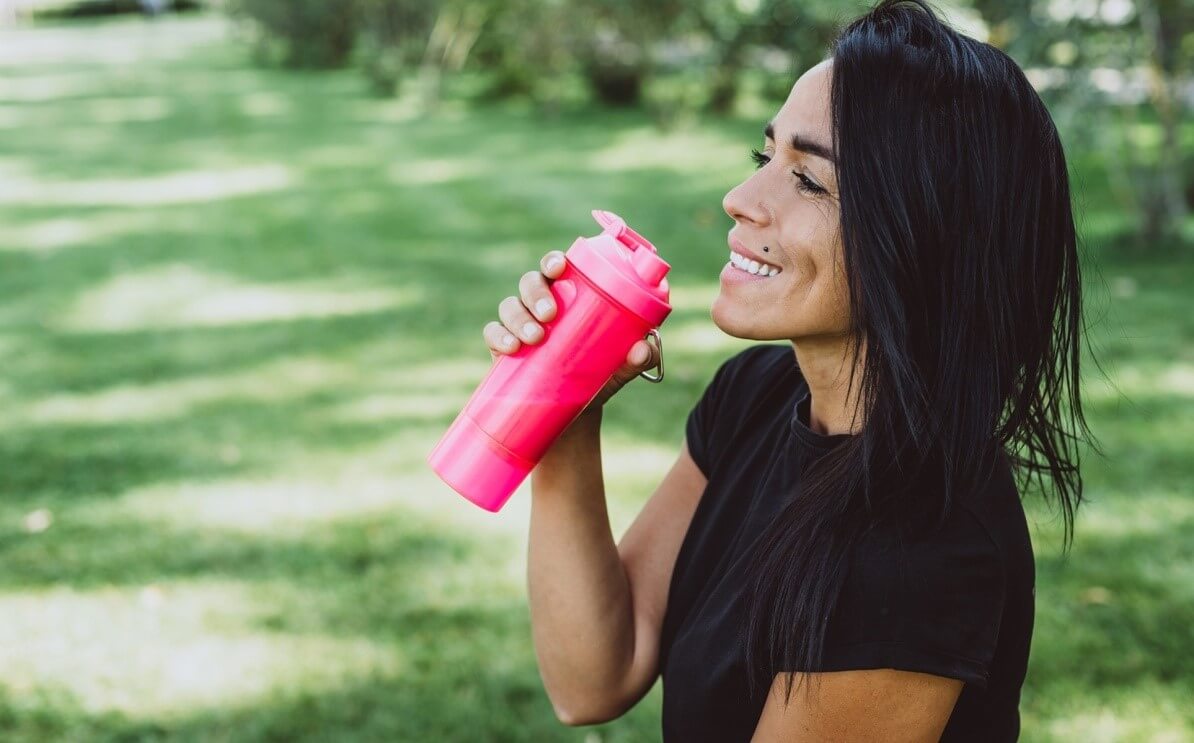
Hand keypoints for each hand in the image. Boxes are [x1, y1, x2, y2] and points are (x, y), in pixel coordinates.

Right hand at [482, 250, 660, 412]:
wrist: (572, 417)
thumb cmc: (598, 379)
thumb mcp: (619, 370)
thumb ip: (636, 360)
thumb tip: (641, 349)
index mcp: (569, 297)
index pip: (557, 268)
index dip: (554, 261)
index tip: (560, 266)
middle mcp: (541, 305)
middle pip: (531, 282)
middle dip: (537, 293)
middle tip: (549, 314)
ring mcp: (519, 325)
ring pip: (510, 306)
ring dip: (519, 317)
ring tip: (535, 338)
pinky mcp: (502, 347)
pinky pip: (493, 332)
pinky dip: (498, 335)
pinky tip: (510, 348)